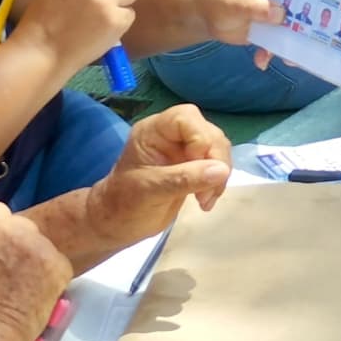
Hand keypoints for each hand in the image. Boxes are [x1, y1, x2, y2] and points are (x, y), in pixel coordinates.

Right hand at [0, 203, 73, 340]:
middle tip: (15, 274)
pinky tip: (39, 299)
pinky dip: (54, 282)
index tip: (0, 250)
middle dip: (21, 247)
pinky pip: (59, 268)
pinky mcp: (57, 263)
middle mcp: (10, 226)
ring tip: (25, 292)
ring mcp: (36, 244)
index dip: (0, 234)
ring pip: (43, 248)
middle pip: (23, 228)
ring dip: (38, 265)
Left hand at [86, 106, 234, 246]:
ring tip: (205, 200)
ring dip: (219, 175)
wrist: (118, 223)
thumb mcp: (151, 191)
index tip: (200, 170)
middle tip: (206, 194)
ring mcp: (183, 150)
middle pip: (207, 132)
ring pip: (216, 148)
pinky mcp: (193, 165)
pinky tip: (205, 200)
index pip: (186, 118)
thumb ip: (185, 178)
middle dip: (215, 161)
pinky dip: (217, 182)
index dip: (201, 140)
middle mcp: (171, 135)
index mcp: (153, 131)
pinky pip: (216, 165)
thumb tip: (222, 171)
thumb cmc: (124, 203)